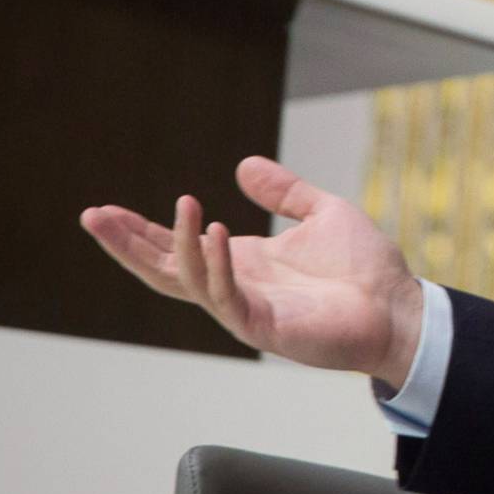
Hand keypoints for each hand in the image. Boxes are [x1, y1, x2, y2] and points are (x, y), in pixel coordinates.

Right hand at [79, 156, 426, 388]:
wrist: (399, 309)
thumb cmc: (365, 269)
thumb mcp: (321, 212)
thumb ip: (283, 192)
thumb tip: (243, 165)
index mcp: (243, 263)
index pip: (176, 249)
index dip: (140, 232)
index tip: (105, 212)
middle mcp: (235, 287)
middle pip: (165, 268)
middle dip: (128, 244)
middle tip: (94, 217)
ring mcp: (246, 309)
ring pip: (191, 280)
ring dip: (177, 243)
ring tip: (181, 204)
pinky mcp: (265, 327)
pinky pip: (227, 296)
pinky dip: (217, 265)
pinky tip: (213, 233)